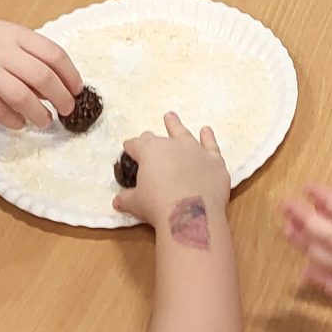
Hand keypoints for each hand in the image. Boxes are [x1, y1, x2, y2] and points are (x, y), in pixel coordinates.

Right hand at [0, 2, 81, 127]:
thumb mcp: (3, 33)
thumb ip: (27, 52)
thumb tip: (56, 82)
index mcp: (15, 34)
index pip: (54, 54)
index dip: (71, 75)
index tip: (78, 90)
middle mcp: (2, 51)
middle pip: (43, 77)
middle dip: (62, 97)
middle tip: (67, 110)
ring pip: (22, 97)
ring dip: (39, 113)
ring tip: (45, 121)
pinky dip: (13, 120)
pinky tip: (18, 123)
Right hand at [115, 111, 231, 229]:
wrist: (192, 214)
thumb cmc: (158, 206)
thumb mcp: (136, 203)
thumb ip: (126, 199)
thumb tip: (117, 201)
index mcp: (149, 151)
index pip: (136, 144)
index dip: (131, 147)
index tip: (128, 149)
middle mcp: (172, 145)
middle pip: (158, 138)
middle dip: (150, 138)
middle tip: (147, 137)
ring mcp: (195, 151)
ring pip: (184, 134)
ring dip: (176, 126)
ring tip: (171, 116)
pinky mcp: (214, 161)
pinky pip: (211, 145)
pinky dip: (208, 137)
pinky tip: (206, 130)